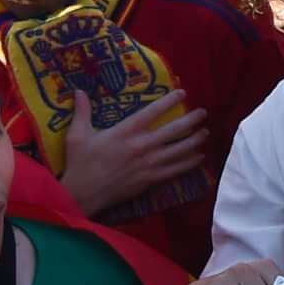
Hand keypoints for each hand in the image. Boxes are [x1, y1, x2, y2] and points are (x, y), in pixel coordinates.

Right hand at [56, 91, 209, 216]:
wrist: (83, 194)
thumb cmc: (80, 163)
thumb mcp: (77, 134)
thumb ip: (82, 111)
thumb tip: (78, 90)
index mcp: (125, 132)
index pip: (152, 112)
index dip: (169, 101)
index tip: (182, 93)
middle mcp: (141, 146)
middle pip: (173, 130)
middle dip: (191, 120)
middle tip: (203, 113)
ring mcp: (148, 164)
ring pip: (179, 150)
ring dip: (195, 141)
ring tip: (206, 133)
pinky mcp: (150, 180)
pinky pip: (175, 170)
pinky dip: (189, 163)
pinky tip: (199, 158)